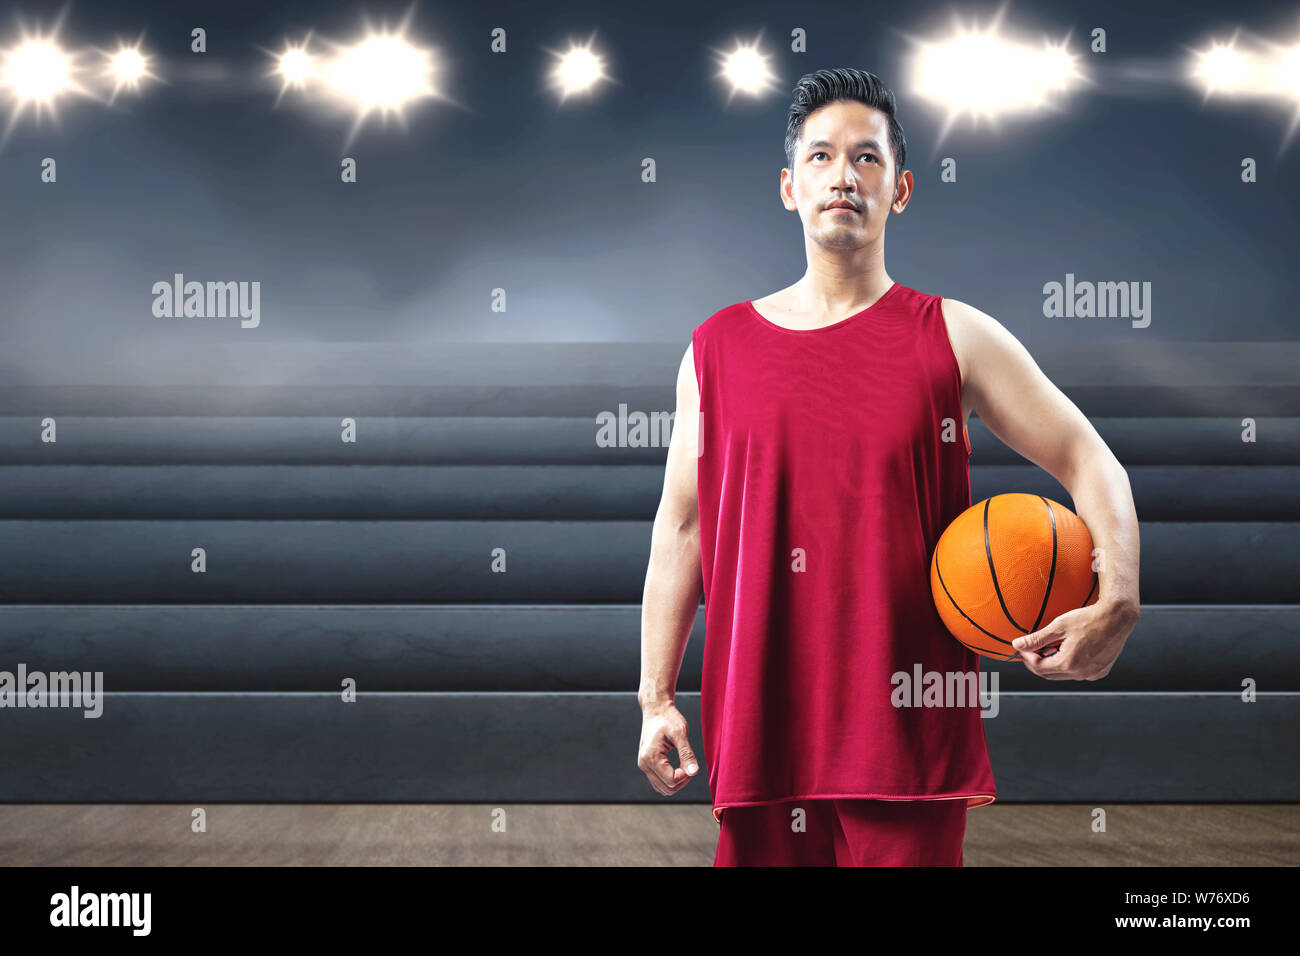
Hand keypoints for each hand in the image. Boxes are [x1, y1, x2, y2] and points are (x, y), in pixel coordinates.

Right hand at [637, 701, 699, 795]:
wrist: (656, 710)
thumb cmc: (668, 719)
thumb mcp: (680, 733)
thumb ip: (687, 754)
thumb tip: (693, 772)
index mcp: (651, 757)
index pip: (671, 781)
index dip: (685, 776)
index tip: (691, 764)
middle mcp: (644, 764)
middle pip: (666, 788)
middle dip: (682, 781)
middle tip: (690, 766)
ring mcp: (644, 765)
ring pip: (661, 788)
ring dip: (676, 782)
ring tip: (684, 767)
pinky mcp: (646, 764)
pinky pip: (658, 782)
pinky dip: (669, 780)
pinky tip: (677, 768)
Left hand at [1011, 601, 1138, 680]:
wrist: (1117, 617)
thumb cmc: (1088, 618)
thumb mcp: (1058, 626)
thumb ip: (1036, 639)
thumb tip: (1017, 645)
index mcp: (1069, 663)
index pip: (1038, 668)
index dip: (1027, 658)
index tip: (1023, 647)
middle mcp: (1081, 673)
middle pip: (1049, 675)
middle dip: (1037, 663)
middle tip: (1031, 650)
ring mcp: (1092, 673)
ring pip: (1064, 675)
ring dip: (1052, 665)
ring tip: (1048, 648)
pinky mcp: (1101, 671)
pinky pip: (1079, 673)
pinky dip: (1068, 666)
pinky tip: (1066, 652)